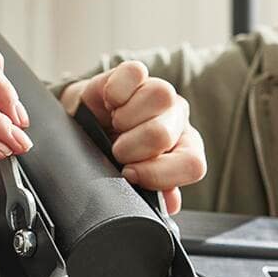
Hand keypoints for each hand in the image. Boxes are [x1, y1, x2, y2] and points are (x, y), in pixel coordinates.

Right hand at [61, 61, 206, 212]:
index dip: (158, 175)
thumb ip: (154, 193)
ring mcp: (158, 92)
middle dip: (132, 147)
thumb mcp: (132, 179)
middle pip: (165, 133)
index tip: (130, 175)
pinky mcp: (135, 73)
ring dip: (127, 117)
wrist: (84, 125)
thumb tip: (170, 204)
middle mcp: (176, 119)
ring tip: (115, 125)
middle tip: (117, 151)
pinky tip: (109, 102)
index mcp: (184, 150)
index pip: (193, 165)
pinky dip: (116, 90)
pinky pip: (135, 73)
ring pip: (162, 95)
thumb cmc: (111, 155)